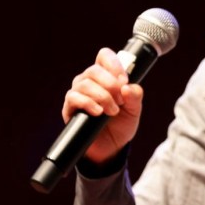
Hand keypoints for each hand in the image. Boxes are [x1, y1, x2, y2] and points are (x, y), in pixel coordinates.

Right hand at [61, 47, 143, 163]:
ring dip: (102, 96)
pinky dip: (88, 103)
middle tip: (120, 101)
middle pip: (94, 70)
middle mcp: (89, 81)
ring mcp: (78, 94)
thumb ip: (135, 97)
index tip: (124, 80)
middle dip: (110, 84)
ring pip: (84, 84)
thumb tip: (127, 87)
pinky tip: (98, 112)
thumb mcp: (134, 110)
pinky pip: (73, 97)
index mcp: (106, 77)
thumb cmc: (121, 125)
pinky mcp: (70, 108)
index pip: (104, 56)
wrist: (111, 148)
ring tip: (112, 111)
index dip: (114, 64)